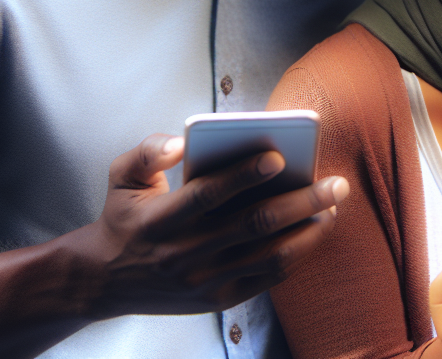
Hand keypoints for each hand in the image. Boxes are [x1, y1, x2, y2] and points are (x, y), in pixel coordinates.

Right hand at [77, 133, 348, 317]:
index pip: (208, 195)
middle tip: (336, 183)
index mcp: (160, 219)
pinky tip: (313, 232)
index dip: (243, 175)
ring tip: (333, 207)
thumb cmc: (124, 216)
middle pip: (253, 225)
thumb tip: (181, 142)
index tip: (278, 156)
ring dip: (308, 231)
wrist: (104, 280)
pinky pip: (266, 278)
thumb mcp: (121, 176)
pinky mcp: (217, 300)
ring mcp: (203, 281)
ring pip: (268, 255)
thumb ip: (148, 151)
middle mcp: (183, 254)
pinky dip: (296, 255)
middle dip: (301, 202)